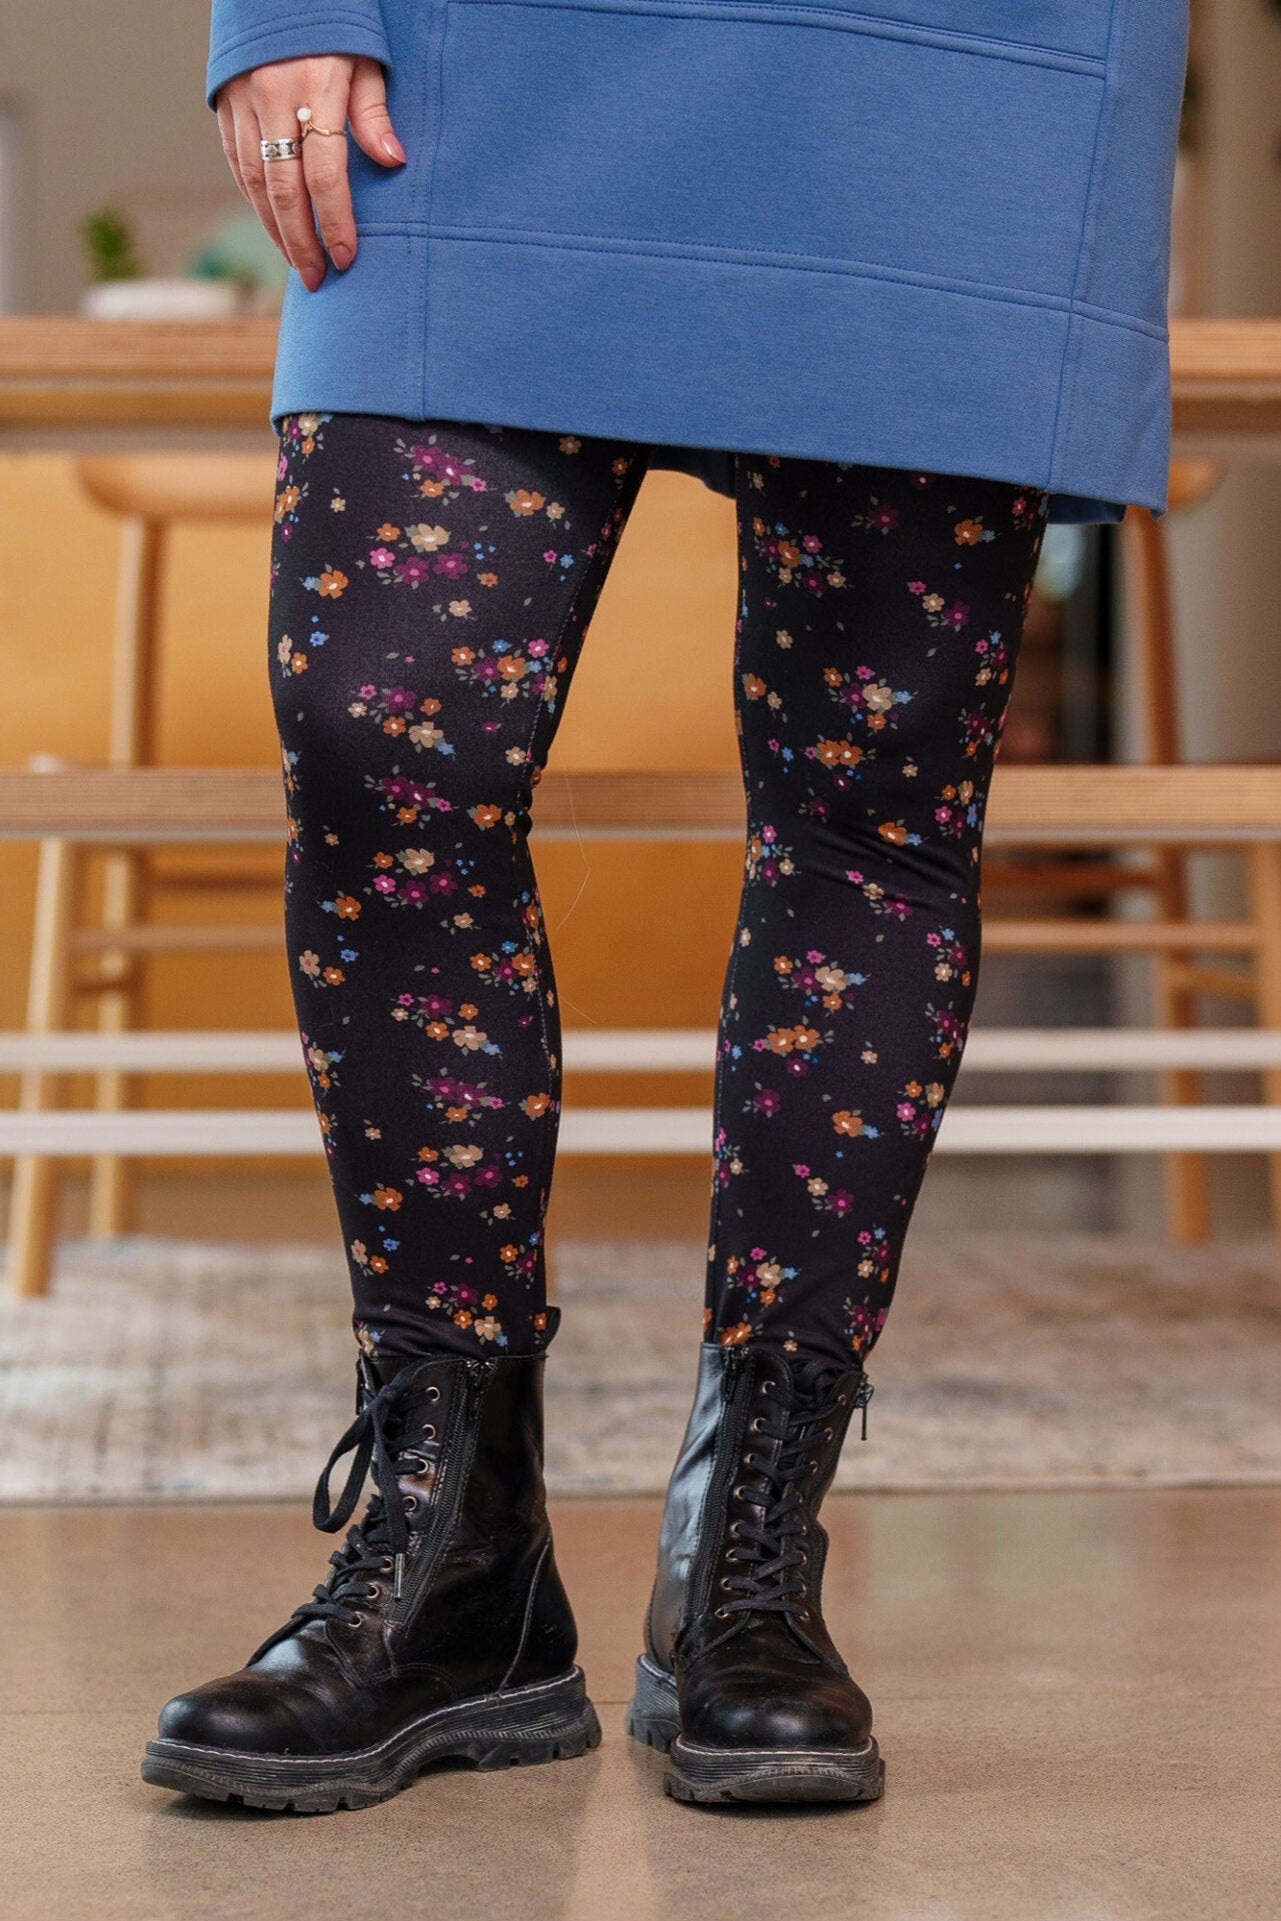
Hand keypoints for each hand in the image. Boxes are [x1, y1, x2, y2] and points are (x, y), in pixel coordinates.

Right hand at [215, 55, 404, 290]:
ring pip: (254, 182)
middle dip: (301, 241)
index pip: (324, 173)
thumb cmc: (334, 22)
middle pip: (283, 188)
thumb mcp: (365, 55)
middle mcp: (271, 96)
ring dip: (276, 230)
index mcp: (312, 85)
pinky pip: (237, 163)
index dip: (335, 221)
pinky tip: (273, 228)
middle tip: (318, 279)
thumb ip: (373, 111)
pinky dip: (254, 202)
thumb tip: (394, 160)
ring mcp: (242, 100)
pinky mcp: (224, 103)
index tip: (347, 257)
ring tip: (298, 264)